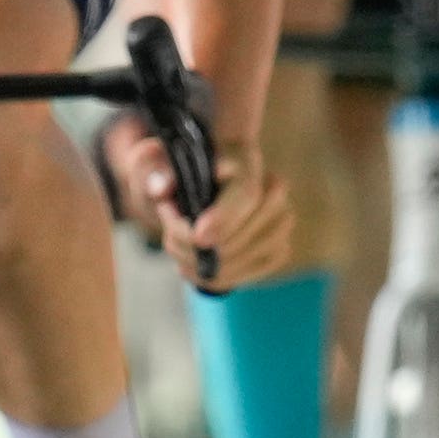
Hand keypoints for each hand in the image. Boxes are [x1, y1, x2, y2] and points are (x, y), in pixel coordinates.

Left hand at [112, 118, 295, 289]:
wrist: (212, 182)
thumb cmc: (185, 172)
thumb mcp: (162, 164)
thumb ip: (157, 171)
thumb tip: (161, 189)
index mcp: (246, 160)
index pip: (245, 194)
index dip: (223, 219)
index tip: (198, 237)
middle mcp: (274, 189)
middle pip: (238, 237)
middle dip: (194, 247)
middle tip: (168, 239)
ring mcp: (282, 221)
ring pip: (239, 259)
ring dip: (200, 263)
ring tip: (178, 249)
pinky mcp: (279, 249)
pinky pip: (245, 274)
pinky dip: (214, 277)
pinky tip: (195, 266)